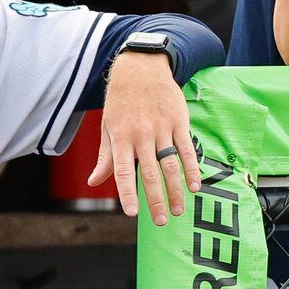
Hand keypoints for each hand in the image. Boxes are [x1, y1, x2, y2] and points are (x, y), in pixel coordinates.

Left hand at [89, 51, 200, 225]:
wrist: (140, 68)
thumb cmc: (121, 101)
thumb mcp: (107, 127)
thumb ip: (105, 158)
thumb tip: (94, 183)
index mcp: (121, 138)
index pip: (123, 172)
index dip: (128, 193)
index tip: (133, 213)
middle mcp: (141, 135)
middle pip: (151, 174)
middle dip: (156, 200)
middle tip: (163, 221)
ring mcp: (162, 128)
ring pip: (170, 165)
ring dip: (176, 190)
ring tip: (179, 209)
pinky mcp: (179, 122)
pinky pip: (187, 149)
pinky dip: (192, 169)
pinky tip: (195, 186)